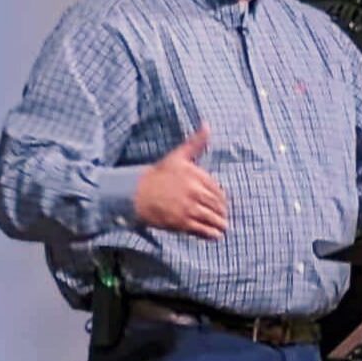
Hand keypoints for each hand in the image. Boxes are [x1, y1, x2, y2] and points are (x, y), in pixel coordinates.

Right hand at [134, 123, 228, 238]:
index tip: (223, 205)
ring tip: (223, 228)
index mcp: (195, 175)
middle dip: (223, 213)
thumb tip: (207, 125)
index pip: (218, 190)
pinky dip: (210, 233)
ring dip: (219, 224)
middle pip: (216, 205)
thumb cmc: (158, 174)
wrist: (136, 193)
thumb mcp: (178, 156)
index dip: (223, 200)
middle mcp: (194, 192)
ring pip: (211, 218)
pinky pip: (201, 229)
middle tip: (224, 218)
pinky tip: (215, 235)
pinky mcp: (181, 222)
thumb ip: (195, 143)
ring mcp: (188, 208)